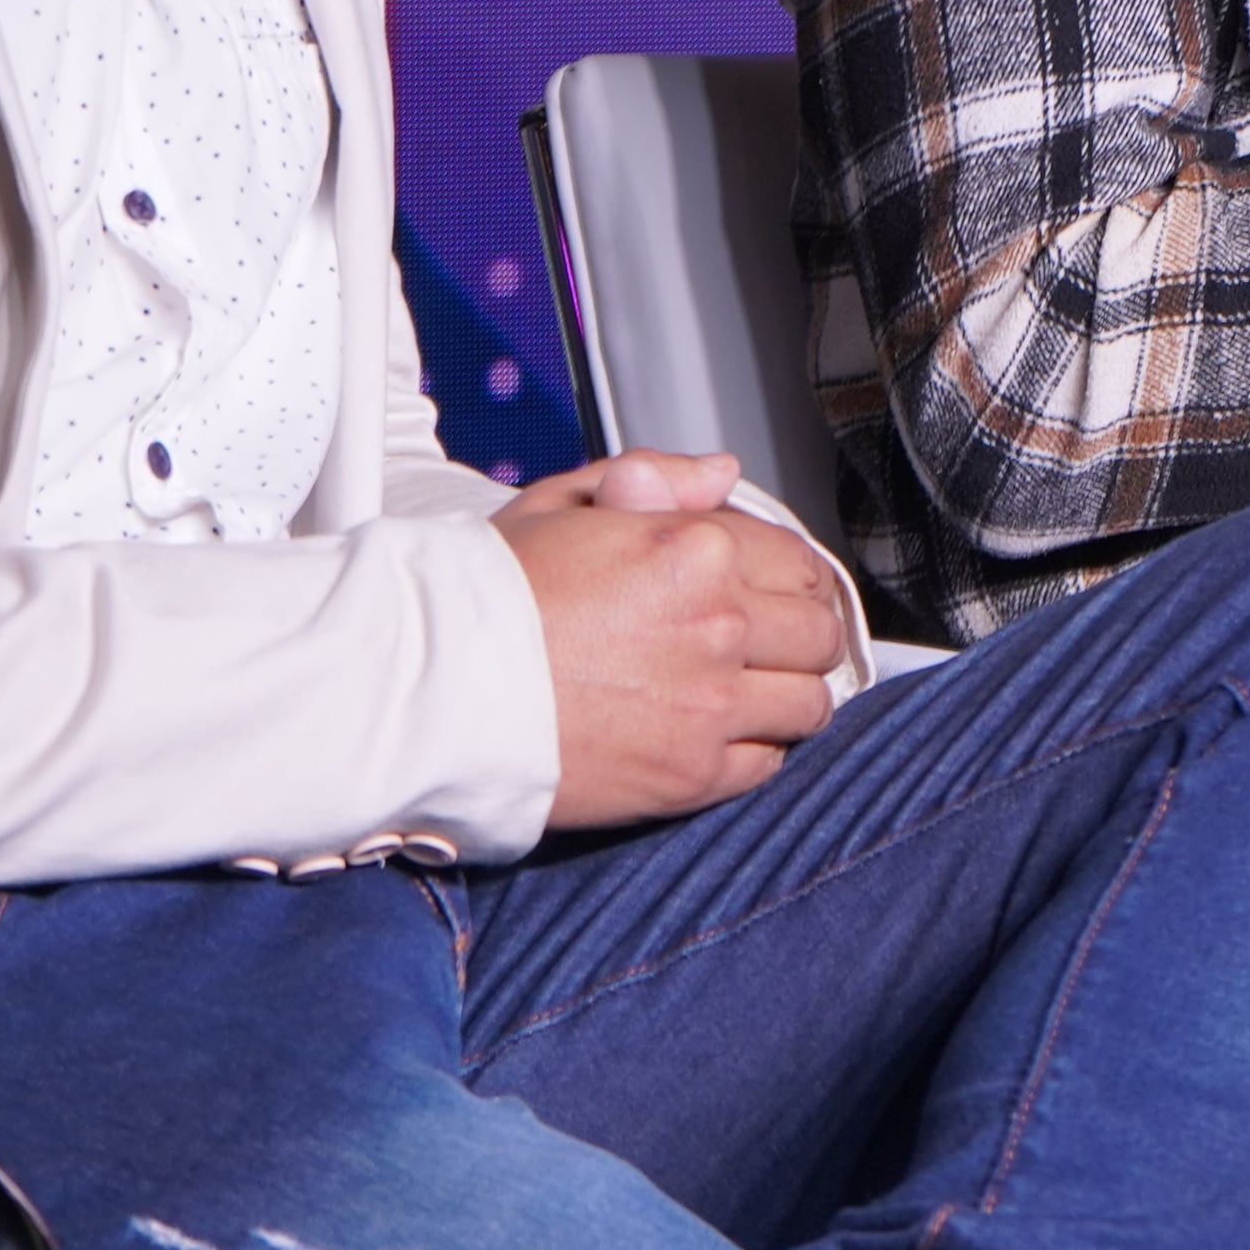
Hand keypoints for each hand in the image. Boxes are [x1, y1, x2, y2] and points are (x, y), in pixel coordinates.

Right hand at [497, 452, 853, 829]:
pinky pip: (768, 763)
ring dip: (787, 694)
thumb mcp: (563, 503)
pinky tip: (719, 734)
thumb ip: (655, 479)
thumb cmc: (485, 597)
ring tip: (750, 692)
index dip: (787, 575)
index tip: (771, 590)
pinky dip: (756, 750)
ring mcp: (710, 705)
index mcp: (695, 549)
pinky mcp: (691, 775)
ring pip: (809, 702)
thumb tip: (721, 475)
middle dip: (800, 634)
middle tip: (768, 642)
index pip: (797, 560)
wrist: (431, 691)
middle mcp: (718, 625)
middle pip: (819, 632)